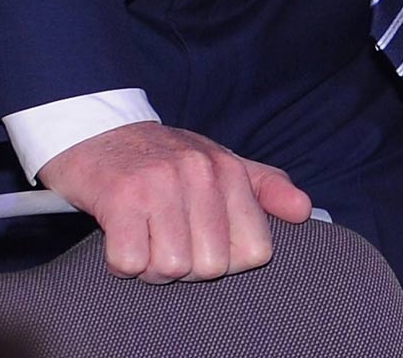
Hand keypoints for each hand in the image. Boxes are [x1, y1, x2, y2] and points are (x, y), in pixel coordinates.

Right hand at [37, 120, 311, 280]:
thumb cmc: (163, 158)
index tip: (204, 240)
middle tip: (166, 238)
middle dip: (186, 265)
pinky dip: (122, 262)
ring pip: (171, 269)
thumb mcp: (221, 163)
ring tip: (144, 235)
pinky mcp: (120, 199)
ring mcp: (161, 185)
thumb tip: (304, 211)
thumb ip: (265, 188)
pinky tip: (122, 236)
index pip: (254, 252)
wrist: (97, 133)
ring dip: (151, 265)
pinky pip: (131, 263)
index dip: (227, 259)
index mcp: (230, 170)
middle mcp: (201, 174)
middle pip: (211, 267)